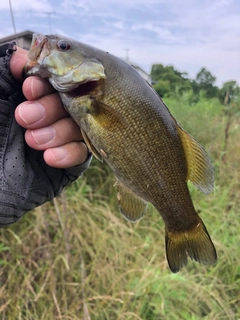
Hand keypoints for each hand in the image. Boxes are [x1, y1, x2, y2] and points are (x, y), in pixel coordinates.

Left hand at [10, 47, 87, 167]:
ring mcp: (65, 135)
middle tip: (24, 118)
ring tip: (31, 140)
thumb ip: (5, 73)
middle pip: (71, 102)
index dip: (45, 83)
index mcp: (36, 95)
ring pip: (78, 126)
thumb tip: (20, 58)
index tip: (29, 89)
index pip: (55, 80)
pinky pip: (82, 153)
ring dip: (56, 132)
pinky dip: (68, 153)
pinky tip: (49, 157)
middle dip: (48, 109)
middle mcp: (54, 112)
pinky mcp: (72, 159)